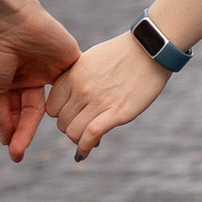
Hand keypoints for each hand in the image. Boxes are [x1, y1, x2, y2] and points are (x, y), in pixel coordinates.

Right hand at [0, 0, 78, 160]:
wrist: (8, 18)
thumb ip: (0, 115)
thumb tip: (6, 140)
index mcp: (11, 81)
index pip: (16, 112)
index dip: (15, 132)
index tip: (14, 154)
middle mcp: (31, 76)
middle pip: (32, 111)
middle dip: (25, 131)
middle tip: (19, 152)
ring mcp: (50, 69)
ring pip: (55, 102)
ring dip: (56, 123)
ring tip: (55, 142)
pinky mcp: (69, 61)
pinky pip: (76, 86)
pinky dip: (78, 103)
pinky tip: (77, 120)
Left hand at [46, 32, 169, 161]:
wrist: (149, 49)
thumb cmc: (121, 54)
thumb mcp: (90, 60)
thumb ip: (76, 79)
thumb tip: (70, 102)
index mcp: (73, 75)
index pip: (52, 107)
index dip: (61, 114)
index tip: (72, 115)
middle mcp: (81, 89)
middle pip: (62, 122)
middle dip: (71, 127)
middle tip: (84, 127)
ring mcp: (98, 101)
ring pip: (73, 132)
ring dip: (78, 139)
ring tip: (88, 138)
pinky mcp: (117, 113)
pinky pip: (91, 135)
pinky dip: (85, 148)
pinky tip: (84, 153)